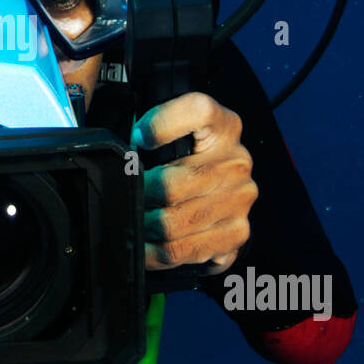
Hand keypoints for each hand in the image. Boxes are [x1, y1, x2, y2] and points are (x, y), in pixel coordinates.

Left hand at [132, 92, 257, 274]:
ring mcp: (240, 200)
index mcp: (223, 126)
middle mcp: (237, 161)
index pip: (199, 111)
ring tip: (133, 221)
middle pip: (171, 185)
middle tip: (124, 196)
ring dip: (143, 227)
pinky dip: (154, 253)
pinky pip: (183, 251)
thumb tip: (123, 151)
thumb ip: (152, 133)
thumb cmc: (191, 160)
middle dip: (137, 196)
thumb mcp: (177, 134)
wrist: (226, 190)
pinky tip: (146, 245)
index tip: (138, 137)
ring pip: (172, 224)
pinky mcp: (237, 233)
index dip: (162, 123)